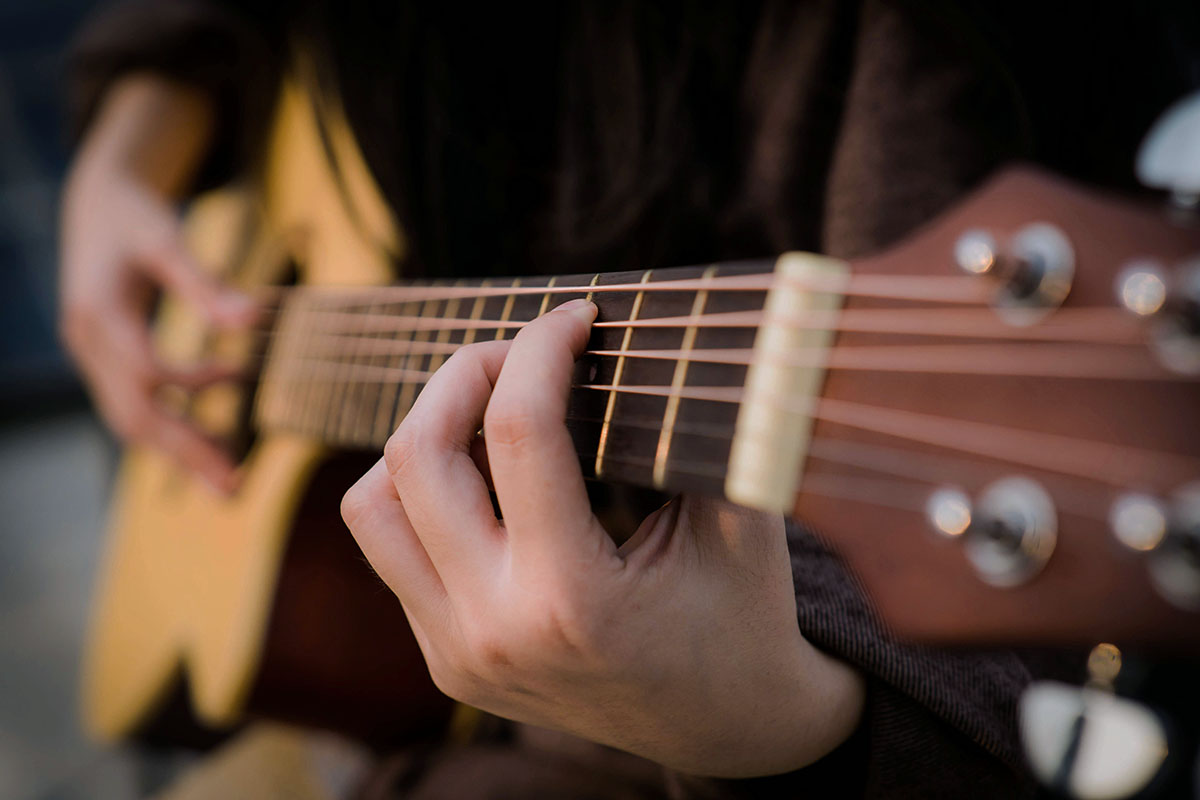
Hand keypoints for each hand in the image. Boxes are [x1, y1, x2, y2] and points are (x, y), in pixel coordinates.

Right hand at [59, 77, 255, 491]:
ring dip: (180, 450)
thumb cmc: (134, 214)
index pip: (143, 370)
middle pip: (133, 414)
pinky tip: (213, 433)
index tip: (239, 379)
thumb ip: (204, 282)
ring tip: (229, 476)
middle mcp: (86, 343)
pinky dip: (173, 425)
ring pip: (131, 420)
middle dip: (185, 451)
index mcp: (99, 312)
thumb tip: (252, 319)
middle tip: (235, 486)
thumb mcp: (167, 238)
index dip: (190, 385)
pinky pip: (134, 407)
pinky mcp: (104, 361)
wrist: (95, 202)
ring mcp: (90, 357)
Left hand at [342, 299, 863, 776]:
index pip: (519, 430)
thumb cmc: (745, 619)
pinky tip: (488, 478)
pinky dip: (425, 495)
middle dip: (465, 372)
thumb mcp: (742, 521)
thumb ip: (696, 430)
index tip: (574, 316)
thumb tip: (654, 335)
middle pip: (417, 456)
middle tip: (521, 351)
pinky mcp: (445, 661)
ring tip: (488, 413)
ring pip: (372, 506)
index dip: (541, 347)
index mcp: (573, 599)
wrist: (728, 729)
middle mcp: (493, 631)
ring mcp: (457, 653)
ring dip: (421, 437)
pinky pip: (392, 551)